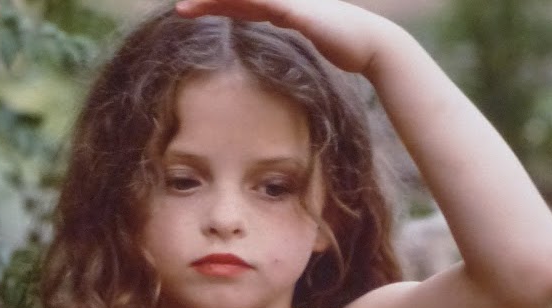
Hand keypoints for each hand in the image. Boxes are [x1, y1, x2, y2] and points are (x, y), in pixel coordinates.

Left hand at [174, 0, 392, 73]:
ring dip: (217, 2)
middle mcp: (282, 2)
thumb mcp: (311, 44)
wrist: (372, 44)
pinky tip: (227, 6)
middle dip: (208, 3)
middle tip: (179, 9)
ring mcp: (289, 4)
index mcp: (282, 10)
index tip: (190, 11)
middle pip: (237, 0)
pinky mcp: (297, 12)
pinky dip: (243, 4)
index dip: (216, 6)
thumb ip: (295, 42)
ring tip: (188, 6)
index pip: (241, 6)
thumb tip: (282, 59)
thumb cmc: (345, 46)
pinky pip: (263, 5)